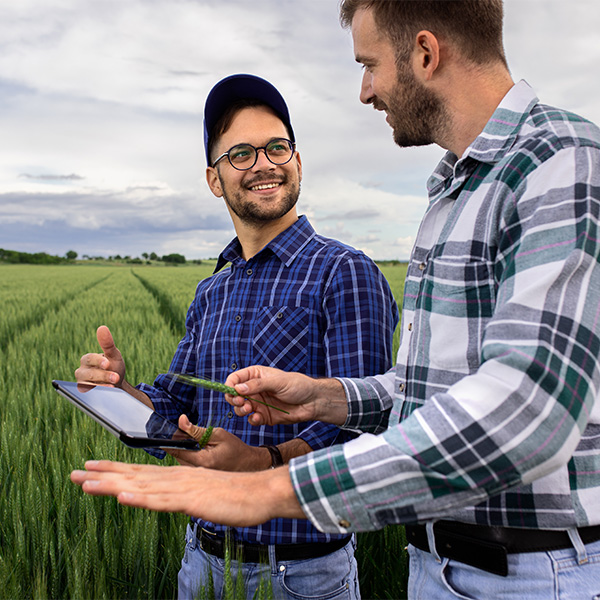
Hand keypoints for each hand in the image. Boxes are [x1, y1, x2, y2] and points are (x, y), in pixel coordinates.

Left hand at [70, 460, 304, 524]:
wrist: (260, 491)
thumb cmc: (235, 494)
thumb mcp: (204, 495)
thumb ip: (186, 494)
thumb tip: (171, 498)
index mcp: (178, 477)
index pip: (139, 473)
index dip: (113, 470)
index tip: (90, 469)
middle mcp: (175, 479)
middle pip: (133, 476)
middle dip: (102, 475)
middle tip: (73, 474)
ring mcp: (182, 489)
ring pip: (141, 486)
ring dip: (112, 484)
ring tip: (86, 482)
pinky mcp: (192, 501)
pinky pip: (163, 502)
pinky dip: (142, 498)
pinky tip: (123, 497)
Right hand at [75, 326, 125, 387]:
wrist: (117, 383)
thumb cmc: (113, 366)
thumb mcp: (113, 355)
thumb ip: (108, 343)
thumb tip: (102, 327)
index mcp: (88, 359)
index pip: (89, 359)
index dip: (98, 361)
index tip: (107, 363)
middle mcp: (82, 371)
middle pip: (88, 373)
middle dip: (103, 375)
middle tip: (116, 377)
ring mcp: (82, 382)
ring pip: (87, 384)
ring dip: (101, 385)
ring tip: (113, 385)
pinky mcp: (85, 393)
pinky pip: (87, 393)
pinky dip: (96, 392)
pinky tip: (107, 392)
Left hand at [166, 415, 270, 470]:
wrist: (248, 464)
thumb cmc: (235, 449)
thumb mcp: (217, 434)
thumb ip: (197, 430)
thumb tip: (181, 420)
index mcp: (203, 461)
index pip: (177, 451)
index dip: (169, 441)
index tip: (163, 433)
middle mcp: (198, 472)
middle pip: (176, 456)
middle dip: (178, 443)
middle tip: (187, 432)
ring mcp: (199, 477)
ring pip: (180, 461)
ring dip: (183, 450)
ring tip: (197, 442)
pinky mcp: (200, 477)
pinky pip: (187, 466)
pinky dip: (188, 456)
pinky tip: (198, 450)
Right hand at [224, 366, 347, 426]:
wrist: (313, 402)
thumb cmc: (298, 386)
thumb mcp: (278, 382)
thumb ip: (257, 385)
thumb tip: (238, 388)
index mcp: (256, 375)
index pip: (235, 378)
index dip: (230, 385)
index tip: (231, 392)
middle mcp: (255, 389)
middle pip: (234, 395)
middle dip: (233, 399)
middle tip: (240, 402)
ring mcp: (259, 403)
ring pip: (240, 408)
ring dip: (240, 410)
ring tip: (248, 409)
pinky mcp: (264, 416)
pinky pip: (252, 419)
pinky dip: (252, 420)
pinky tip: (259, 417)